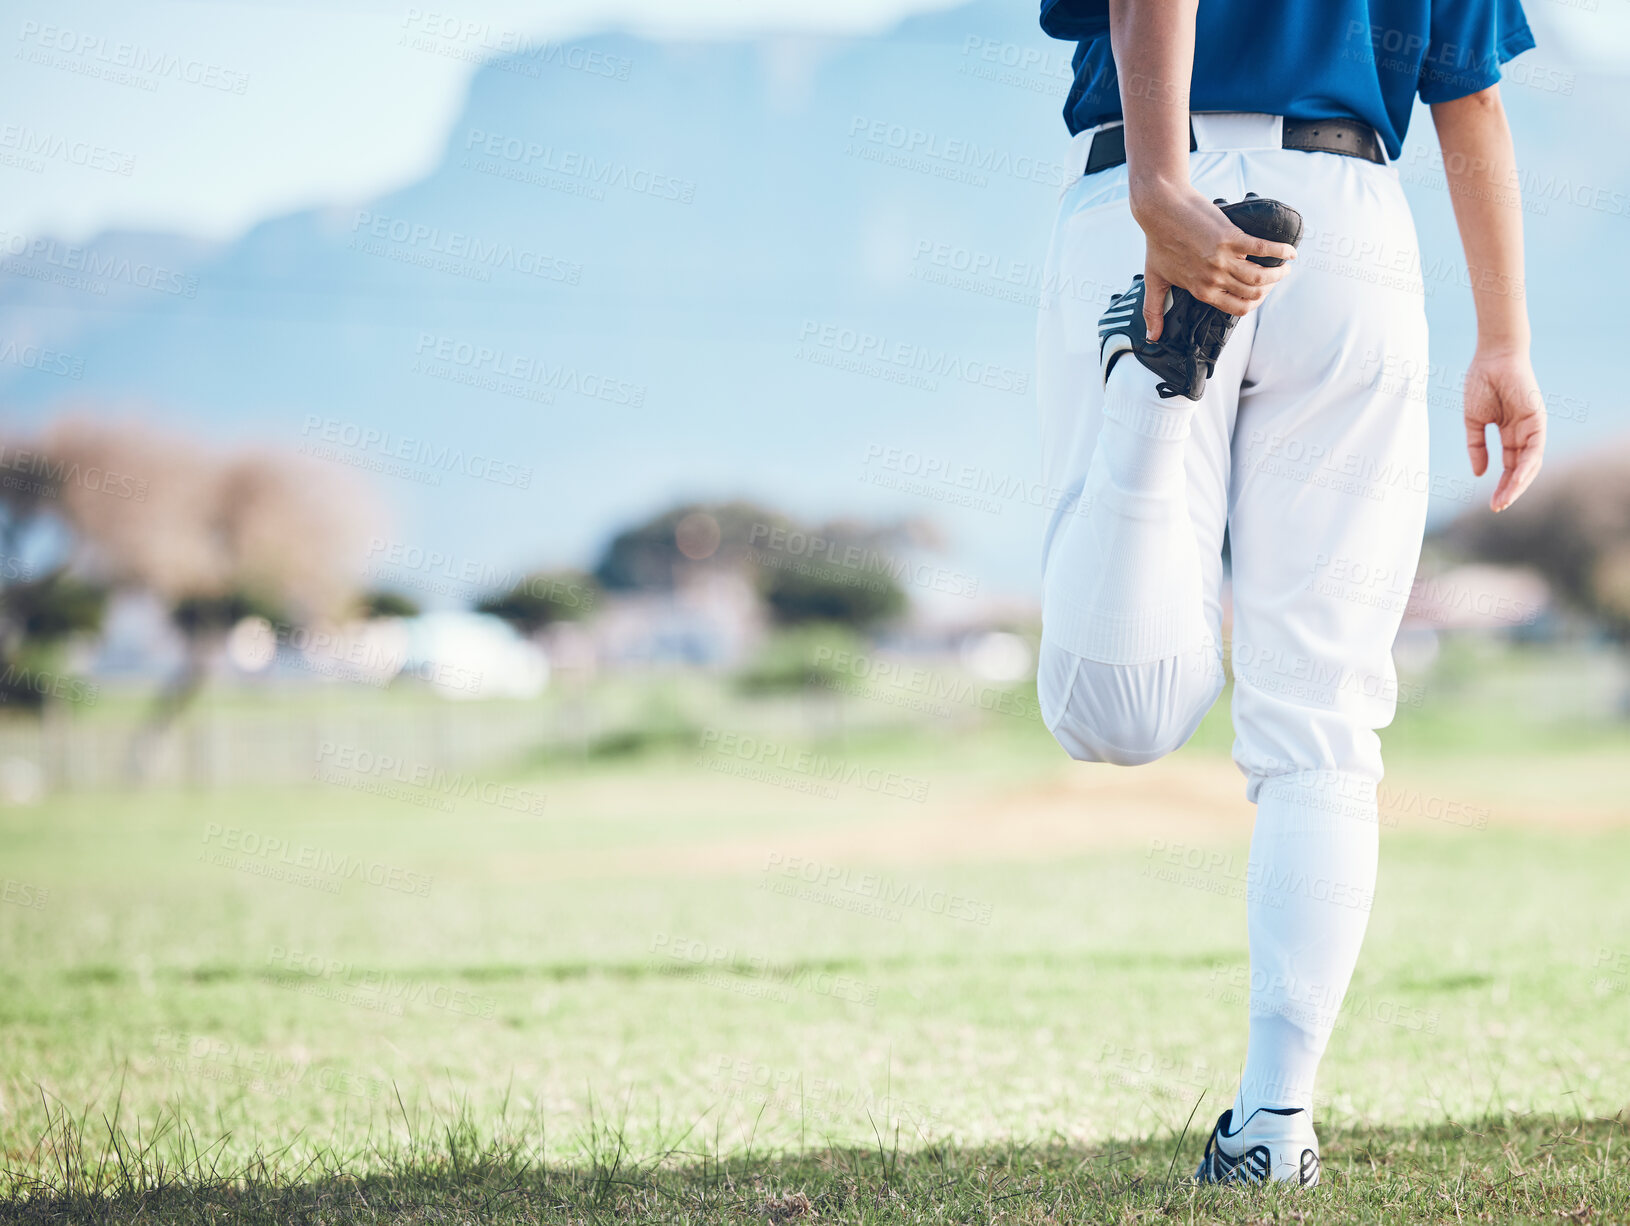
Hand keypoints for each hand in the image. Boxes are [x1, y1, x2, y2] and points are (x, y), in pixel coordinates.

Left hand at [1129, 180, 1298, 339]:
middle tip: (1277, 277)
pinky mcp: (1230, 237)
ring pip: (1261, 275)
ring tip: (1285, 267)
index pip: (1237, 308)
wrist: (1160, 209)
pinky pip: (1263, 249)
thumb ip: (1154, 311)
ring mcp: (1223, 258)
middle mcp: (1214, 278)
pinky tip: (1290, 252)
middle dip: (1270, 288)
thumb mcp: (1154, 280)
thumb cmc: (1157, 243)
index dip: (1255, 304)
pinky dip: (1281, 252)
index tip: (1261, 294)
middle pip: (1254, 292)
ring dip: (1278, 273)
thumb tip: (1153, 338)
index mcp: (1201, 291)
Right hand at [1463, 347, 1544, 511]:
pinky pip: (1535, 449)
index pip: (1507, 466)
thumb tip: (1480, 473)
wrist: (1492, 357)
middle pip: (1521, 469)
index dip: (1500, 485)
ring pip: (1530, 464)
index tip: (1490, 504)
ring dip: (1518, 484)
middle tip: (1497, 508)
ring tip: (1504, 500)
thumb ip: (1476, 446)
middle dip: (1509, 490)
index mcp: (1509, 433)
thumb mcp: (1473, 421)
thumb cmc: (1481, 383)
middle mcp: (1523, 433)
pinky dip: (1526, 466)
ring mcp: (1532, 427)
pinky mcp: (1538, 420)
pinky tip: (1515, 481)